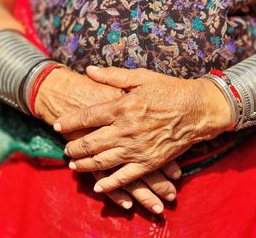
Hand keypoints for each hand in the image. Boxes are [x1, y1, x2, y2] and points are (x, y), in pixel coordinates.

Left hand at [35, 66, 180, 212]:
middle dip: (73, 147)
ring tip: (73, 165)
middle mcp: (125, 130)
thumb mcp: (141, 77)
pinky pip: (125, 177)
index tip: (58, 125)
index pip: (87, 117)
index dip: (69, 122)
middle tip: (65, 149)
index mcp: (122, 107)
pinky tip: (98, 185)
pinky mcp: (149, 162)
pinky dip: (110, 184)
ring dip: (84, 164)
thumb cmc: (169, 90)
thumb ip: (113, 76)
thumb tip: (89, 70)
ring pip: (102, 161)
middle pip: (89, 143)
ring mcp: (136, 149)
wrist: (197, 110)